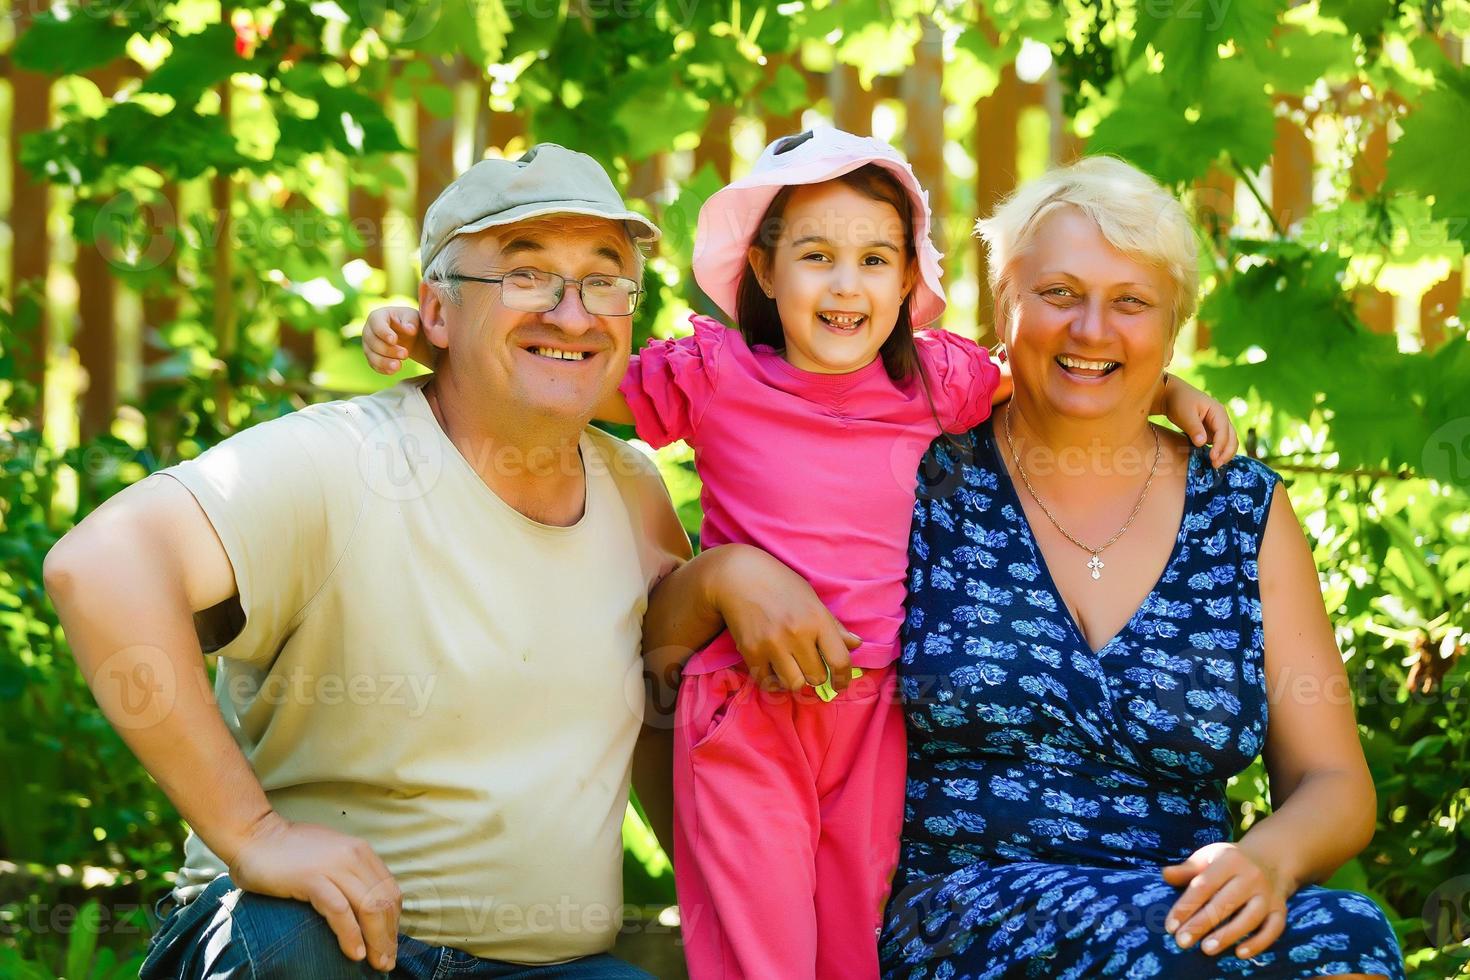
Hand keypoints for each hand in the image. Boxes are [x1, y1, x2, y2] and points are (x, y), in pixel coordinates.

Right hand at [228, 811, 402, 970]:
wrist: (253, 836)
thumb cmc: (288, 853)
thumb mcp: (330, 858)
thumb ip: (348, 876)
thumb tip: (363, 908)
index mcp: (361, 853)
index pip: (390, 891)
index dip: (394, 922)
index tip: (390, 944)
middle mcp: (354, 856)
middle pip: (385, 902)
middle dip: (389, 936)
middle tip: (387, 962)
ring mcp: (334, 866)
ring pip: (369, 907)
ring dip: (377, 940)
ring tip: (377, 963)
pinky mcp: (311, 878)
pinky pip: (339, 910)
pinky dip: (351, 934)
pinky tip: (355, 952)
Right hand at [362, 305, 432, 373]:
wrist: (407, 334)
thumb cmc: (408, 321)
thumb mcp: (412, 317)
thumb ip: (411, 321)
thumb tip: (410, 329)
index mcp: (377, 317)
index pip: (376, 325)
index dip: (384, 333)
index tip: (394, 340)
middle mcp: (368, 330)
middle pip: (373, 342)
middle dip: (388, 350)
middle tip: (405, 354)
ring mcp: (368, 345)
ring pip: (371, 355)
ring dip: (384, 362)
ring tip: (398, 366)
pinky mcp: (371, 357)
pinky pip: (374, 364)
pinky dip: (383, 369)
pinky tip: (394, 371)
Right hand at [709, 545, 861, 693]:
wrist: (737, 576)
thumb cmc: (779, 584)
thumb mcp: (811, 599)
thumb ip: (833, 625)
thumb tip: (856, 644)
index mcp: (817, 619)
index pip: (840, 661)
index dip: (843, 678)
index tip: (840, 682)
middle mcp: (797, 634)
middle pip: (817, 677)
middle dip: (817, 677)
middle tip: (812, 671)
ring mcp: (772, 644)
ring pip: (794, 685)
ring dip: (796, 681)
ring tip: (793, 670)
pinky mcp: (751, 652)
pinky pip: (767, 683)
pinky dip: (773, 682)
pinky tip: (774, 671)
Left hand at [1161, 375, 1237, 466]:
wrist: (1171, 395)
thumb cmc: (1178, 401)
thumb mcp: (1185, 414)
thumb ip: (1194, 429)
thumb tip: (1202, 443)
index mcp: (1218, 411)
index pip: (1224, 431)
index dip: (1220, 446)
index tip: (1213, 458)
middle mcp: (1221, 418)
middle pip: (1232, 437)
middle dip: (1226, 452)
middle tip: (1216, 465)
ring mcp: (1217, 424)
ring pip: (1228, 441)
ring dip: (1225, 453)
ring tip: (1215, 465)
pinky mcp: (1211, 430)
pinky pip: (1219, 442)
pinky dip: (1219, 451)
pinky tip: (1212, 460)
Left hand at [1162, 841, 1289, 959]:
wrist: (1270, 859)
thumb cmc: (1229, 862)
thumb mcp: (1208, 857)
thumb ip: (1187, 869)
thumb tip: (1165, 875)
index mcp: (1229, 860)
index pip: (1204, 885)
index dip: (1186, 906)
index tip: (1170, 925)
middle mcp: (1252, 876)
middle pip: (1225, 903)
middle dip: (1201, 924)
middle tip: (1182, 941)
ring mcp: (1268, 894)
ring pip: (1250, 918)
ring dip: (1228, 935)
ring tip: (1206, 949)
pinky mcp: (1280, 909)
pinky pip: (1273, 928)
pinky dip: (1259, 942)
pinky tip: (1240, 953)